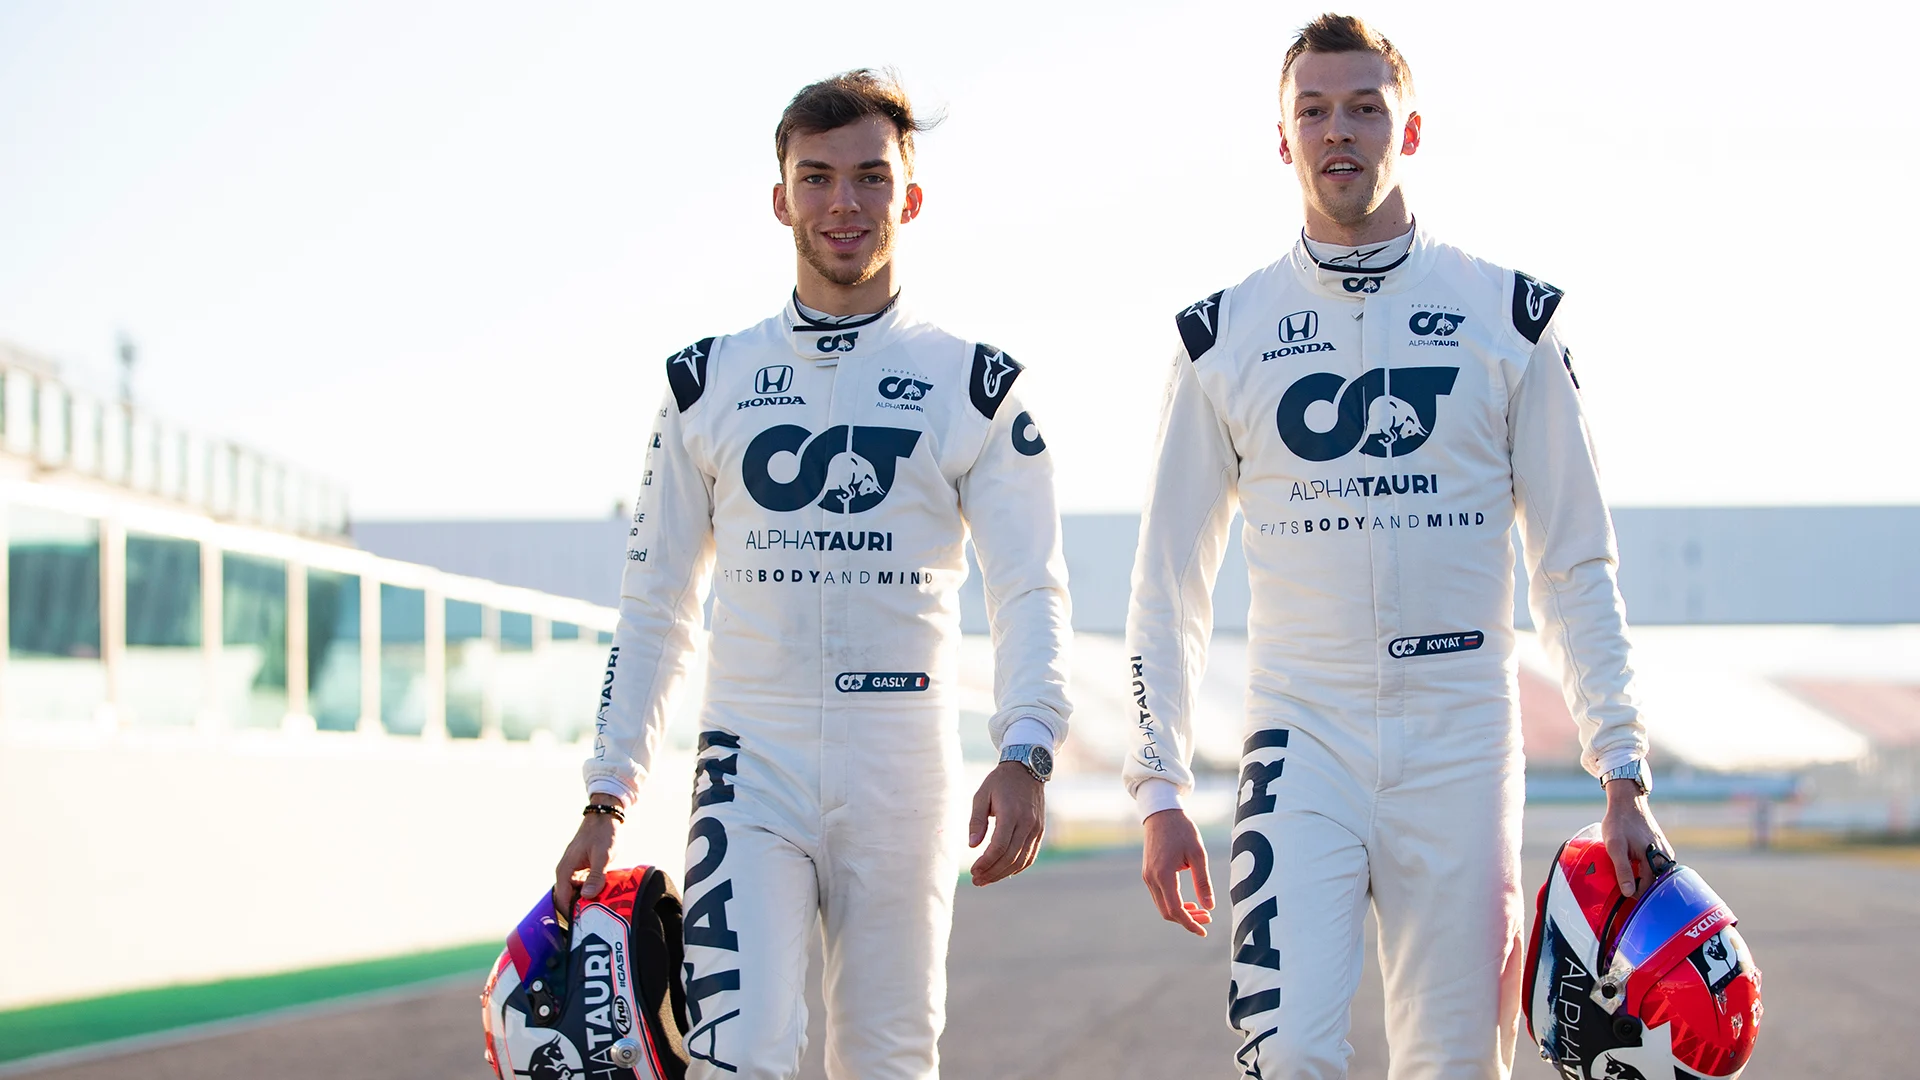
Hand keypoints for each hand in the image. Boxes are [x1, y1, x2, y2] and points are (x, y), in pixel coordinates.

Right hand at [554, 795, 621, 911]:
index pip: (563, 900)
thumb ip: (596, 876)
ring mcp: (572, 869)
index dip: (572, 914)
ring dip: (586, 900)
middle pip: (568, 898)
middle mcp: (565, 871)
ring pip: (575, 892)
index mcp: (565, 869)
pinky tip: (603, 894)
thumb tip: (587, 896)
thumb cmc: (603, 833)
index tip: (584, 924)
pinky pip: (582, 885)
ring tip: (600, 909)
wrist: (605, 815)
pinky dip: (590, 891)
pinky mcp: (580, 867)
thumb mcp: (603, 856)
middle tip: (595, 919)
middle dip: (579, 909)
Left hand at [968, 761, 1045, 885]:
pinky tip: (1006, 872)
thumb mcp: (982, 795)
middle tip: (976, 881)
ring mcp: (1036, 828)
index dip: (985, 862)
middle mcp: (1027, 823)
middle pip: (1010, 857)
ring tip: (987, 879)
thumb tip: (972, 845)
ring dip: (1004, 873)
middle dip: (992, 872)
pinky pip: (1031, 855)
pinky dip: (1019, 867)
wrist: (1027, 768)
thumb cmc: (1000, 782)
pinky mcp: (1040, 830)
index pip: (999, 847)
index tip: (973, 871)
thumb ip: (976, 821)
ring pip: (1021, 860)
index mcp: (1011, 813)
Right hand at [1142, 808, 1213, 935]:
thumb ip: (1203, 881)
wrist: (1161, 813)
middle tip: (1207, 919)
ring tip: (1201, 911)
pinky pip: (1159, 896)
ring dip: (1181, 913)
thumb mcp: (1198, 854)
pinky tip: (1188, 901)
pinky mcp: (1148, 873)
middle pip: (1167, 912)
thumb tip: (1209, 907)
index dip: (1190, 923)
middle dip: (1187, 920)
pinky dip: (1173, 903)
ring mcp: (1147, 876)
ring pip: (1162, 906)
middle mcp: (1151, 878)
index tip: (1204, 931)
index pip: (1175, 909)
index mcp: (1163, 875)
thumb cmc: (1182, 830)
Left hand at [1602, 779, 1671, 898]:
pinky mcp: (1661, 848)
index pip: (1648, 890)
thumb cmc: (1619, 823)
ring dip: (1642, 880)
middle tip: (1622, 889)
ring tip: (1626, 879)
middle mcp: (1665, 858)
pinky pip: (1655, 866)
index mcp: (1656, 860)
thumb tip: (1628, 893)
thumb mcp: (1615, 846)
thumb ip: (1623, 869)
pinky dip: (1645, 870)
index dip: (1634, 896)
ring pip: (1655, 875)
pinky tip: (1632, 868)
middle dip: (1640, 889)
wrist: (1627, 802)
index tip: (1621, 898)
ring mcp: (1665, 853)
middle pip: (1654, 884)